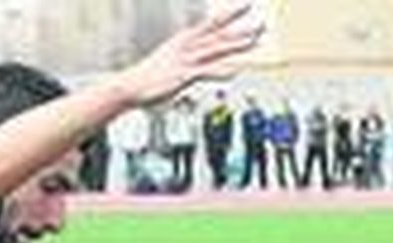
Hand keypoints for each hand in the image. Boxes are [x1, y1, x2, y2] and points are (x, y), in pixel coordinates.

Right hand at [114, 3, 265, 108]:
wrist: (131, 86)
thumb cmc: (150, 76)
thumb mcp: (171, 61)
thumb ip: (189, 59)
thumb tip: (201, 63)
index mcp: (185, 39)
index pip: (213, 23)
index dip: (231, 13)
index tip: (246, 6)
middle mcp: (188, 45)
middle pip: (220, 32)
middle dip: (242, 27)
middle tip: (261, 22)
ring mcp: (187, 59)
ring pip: (218, 48)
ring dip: (238, 43)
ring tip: (256, 39)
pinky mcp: (185, 75)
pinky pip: (209, 70)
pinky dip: (224, 69)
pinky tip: (237, 68)